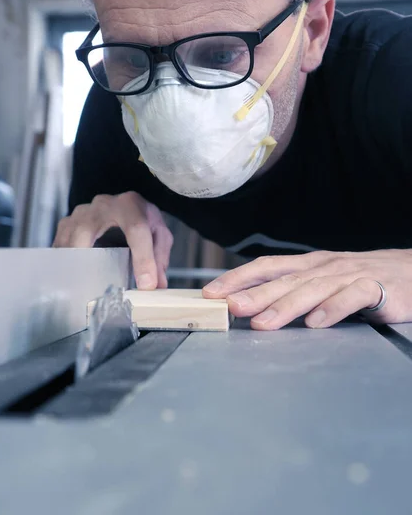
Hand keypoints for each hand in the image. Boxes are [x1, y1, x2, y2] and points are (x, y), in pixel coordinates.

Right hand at [53, 192, 172, 289]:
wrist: (125, 205)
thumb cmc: (142, 219)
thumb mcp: (159, 234)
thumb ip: (159, 257)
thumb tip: (156, 286)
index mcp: (130, 205)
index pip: (136, 229)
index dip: (142, 259)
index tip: (146, 285)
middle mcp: (102, 205)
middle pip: (86, 232)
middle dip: (88, 261)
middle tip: (96, 288)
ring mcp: (81, 213)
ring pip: (67, 239)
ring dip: (71, 265)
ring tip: (80, 288)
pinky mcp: (67, 223)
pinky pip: (59, 244)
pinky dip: (63, 263)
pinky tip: (70, 279)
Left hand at [203, 249, 411, 329]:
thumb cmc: (363, 279)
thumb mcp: (324, 281)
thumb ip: (294, 291)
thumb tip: (253, 306)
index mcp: (309, 265)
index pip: (267, 267)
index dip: (238, 277)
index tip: (212, 292)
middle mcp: (324, 267)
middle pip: (284, 280)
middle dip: (254, 294)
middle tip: (229, 307)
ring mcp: (350, 275)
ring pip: (313, 289)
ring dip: (286, 305)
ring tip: (264, 322)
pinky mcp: (377, 288)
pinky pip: (352, 297)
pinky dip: (334, 309)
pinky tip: (317, 322)